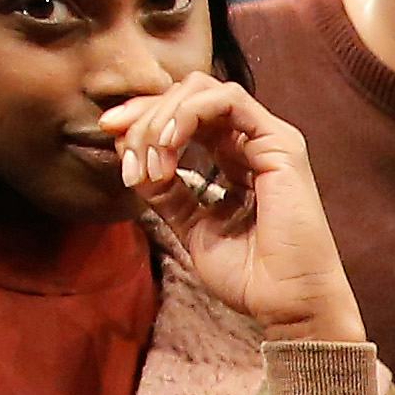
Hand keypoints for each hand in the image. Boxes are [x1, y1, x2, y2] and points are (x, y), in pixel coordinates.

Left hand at [107, 76, 364, 349]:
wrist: (286, 303)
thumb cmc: (250, 276)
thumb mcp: (191, 226)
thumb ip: (166, 192)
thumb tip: (132, 160)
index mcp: (234, 159)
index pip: (183, 117)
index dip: (142, 117)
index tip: (108, 132)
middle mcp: (251, 143)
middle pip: (186, 96)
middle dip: (144, 114)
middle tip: (122, 145)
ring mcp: (268, 140)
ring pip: (202, 91)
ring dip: (163, 115)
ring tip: (148, 154)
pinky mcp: (280, 143)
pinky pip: (226, 100)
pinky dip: (188, 114)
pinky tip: (168, 143)